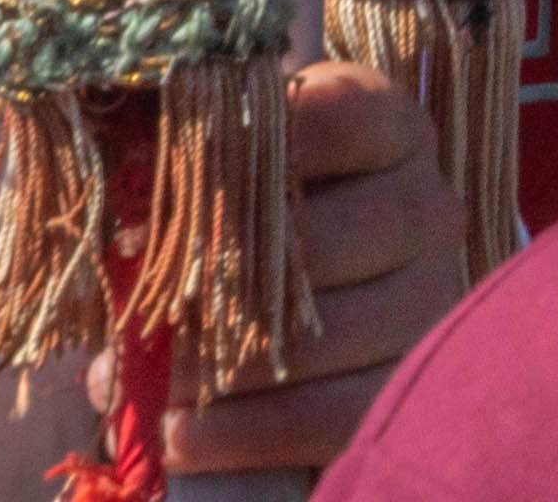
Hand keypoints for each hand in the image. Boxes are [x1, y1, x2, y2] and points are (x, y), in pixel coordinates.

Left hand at [170, 52, 466, 467]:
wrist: (317, 299)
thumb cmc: (255, 222)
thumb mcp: (233, 171)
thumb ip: (192, 166)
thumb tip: (127, 204)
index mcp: (388, 129)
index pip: (341, 120)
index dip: (256, 150)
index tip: (178, 182)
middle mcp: (426, 205)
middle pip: (323, 238)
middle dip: (217, 283)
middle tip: (146, 312)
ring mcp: (430, 297)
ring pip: (322, 335)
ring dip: (219, 368)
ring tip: (149, 383)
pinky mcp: (409, 382)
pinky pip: (330, 413)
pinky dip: (245, 432)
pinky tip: (182, 437)